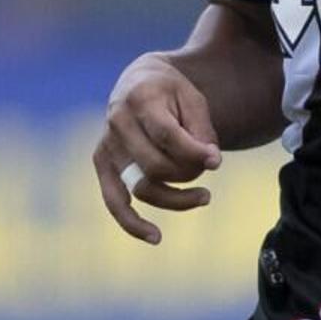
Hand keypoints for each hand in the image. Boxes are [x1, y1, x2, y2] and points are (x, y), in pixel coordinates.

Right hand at [94, 52, 222, 242]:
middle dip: (189, 172)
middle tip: (208, 167)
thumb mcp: (193, 99)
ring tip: (205, 196)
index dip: (196, 152)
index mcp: (140, 98)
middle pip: (157, 166)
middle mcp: (117, 121)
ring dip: (177, 199)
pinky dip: (133, 223)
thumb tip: (210, 163)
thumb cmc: (172, 93)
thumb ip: (201, 130)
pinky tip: (155, 237)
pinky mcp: (103, 164)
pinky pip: (115, 201)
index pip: (168, 136)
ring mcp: (107, 145)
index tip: (217, 160)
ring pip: (142, 188)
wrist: (139, 82)